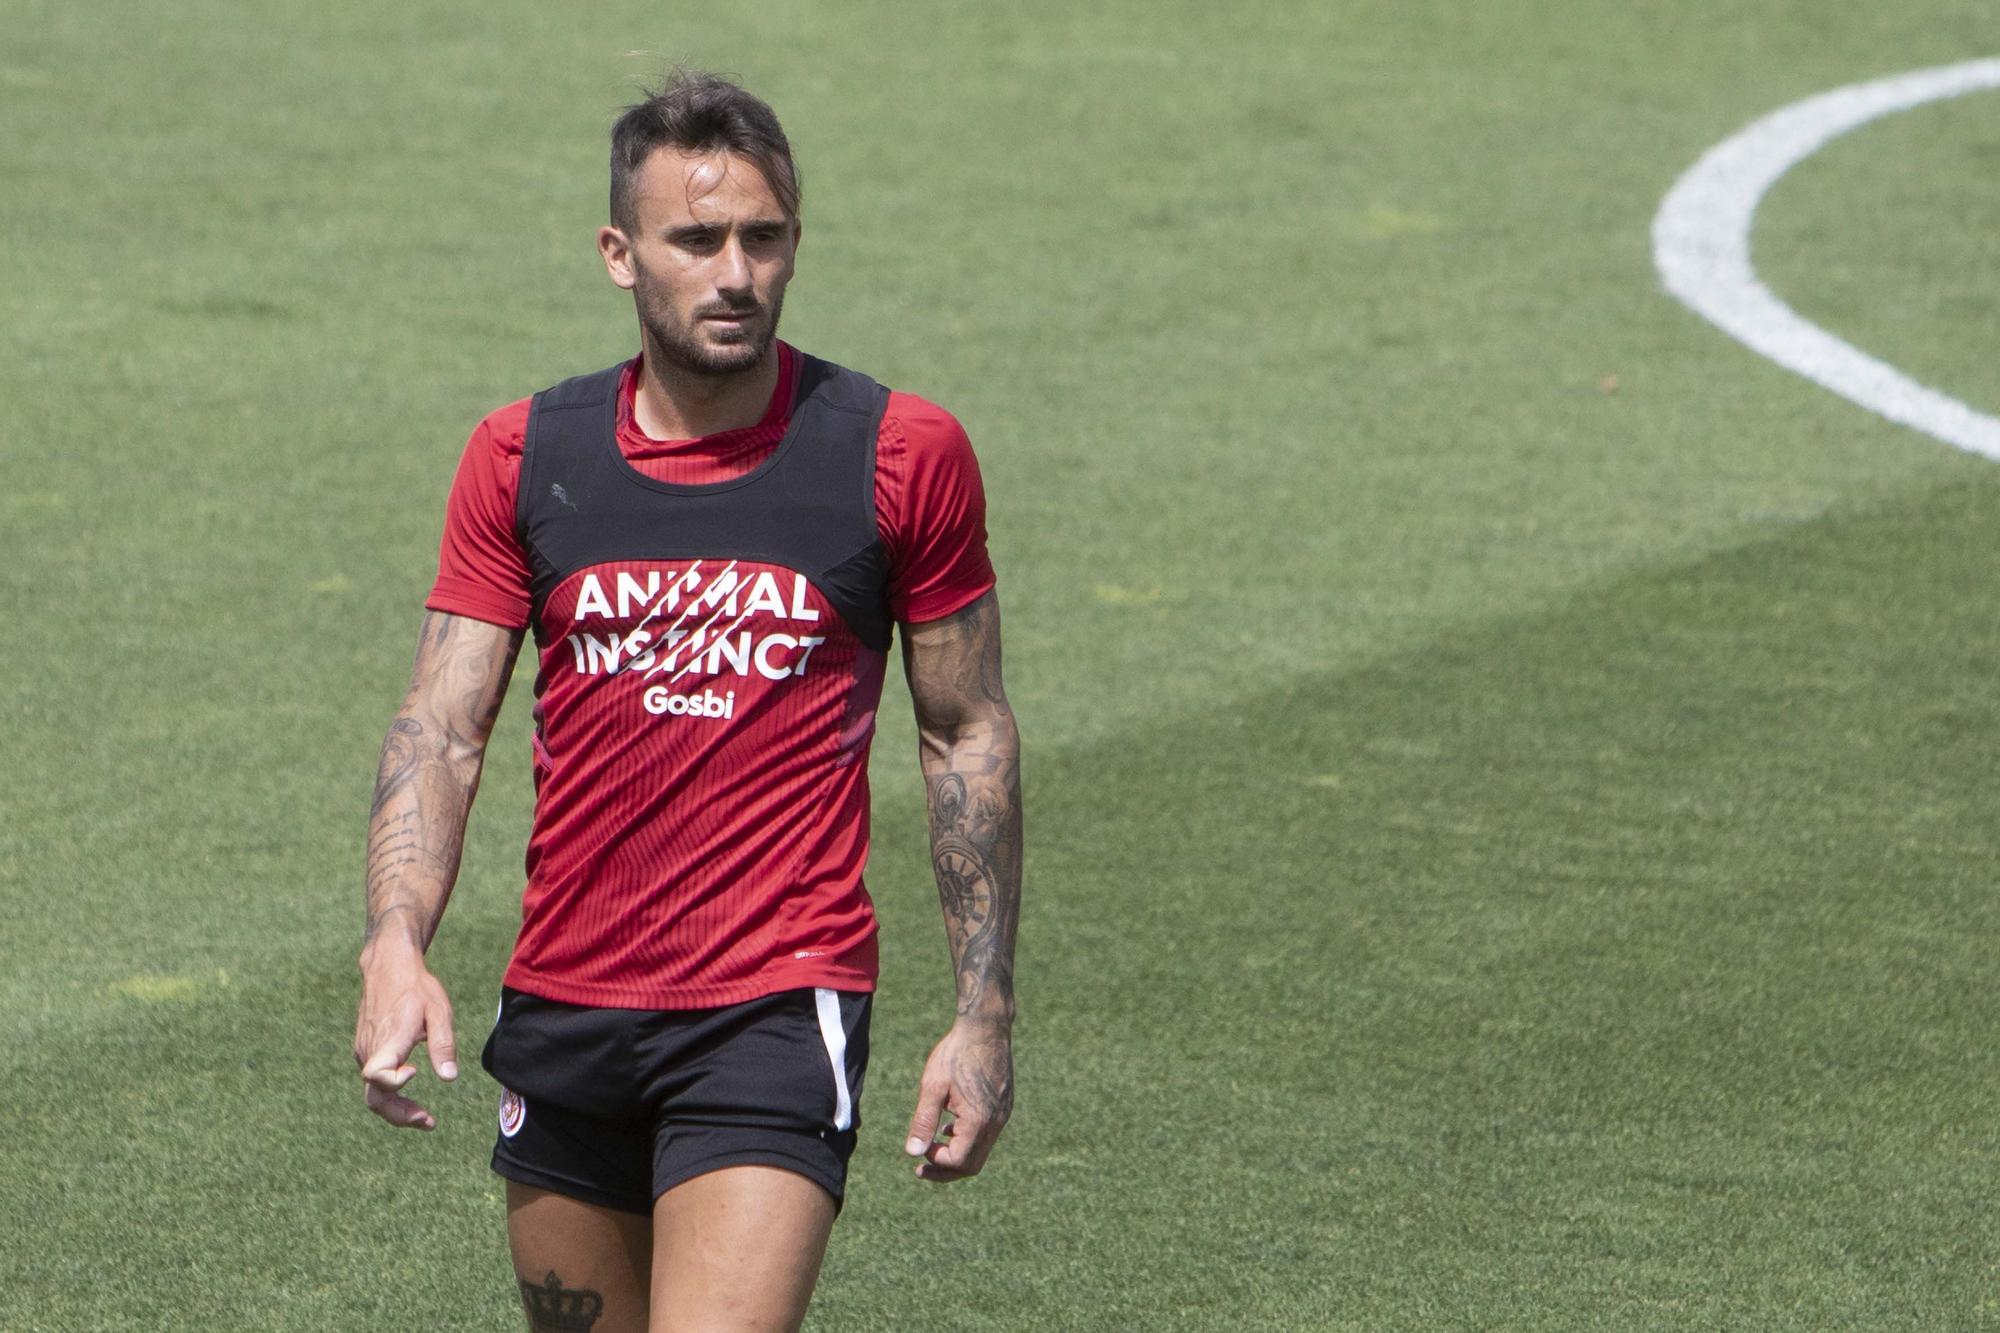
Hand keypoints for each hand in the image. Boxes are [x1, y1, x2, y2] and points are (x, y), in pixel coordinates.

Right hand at [353, 942, 457, 1130]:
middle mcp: (370, 1050)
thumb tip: (449, 1078)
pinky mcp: (365, 1050)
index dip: (393, 1083)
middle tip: (427, 1122)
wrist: (388, 968)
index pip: (376, 1075)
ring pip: (373, 1092)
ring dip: (396, 1108)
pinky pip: (374, 1080)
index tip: (414, 1072)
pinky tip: (410, 1088)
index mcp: (388, 1040)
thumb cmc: (417, 988)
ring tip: (424, 1116)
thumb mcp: (439, 1012)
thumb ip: (443, 1045)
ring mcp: (364, 1051)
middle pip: (373, 1098)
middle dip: (399, 1116)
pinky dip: (390, 1092)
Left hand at [904, 1017, 1012, 1181]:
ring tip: (933, 1145)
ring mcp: (1003, 1115)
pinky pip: (987, 1135)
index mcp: (978, 1120)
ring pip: (981, 1151)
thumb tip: (912, 1153)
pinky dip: (968, 1140)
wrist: (986, 1027)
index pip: (958, 1162)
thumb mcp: (932, 1086)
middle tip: (921, 1169)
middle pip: (972, 1164)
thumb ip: (923, 1122)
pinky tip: (950, 1126)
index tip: (919, 1150)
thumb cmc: (956, 1053)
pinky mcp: (1004, 1106)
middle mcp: (996, 1122)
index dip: (936, 1162)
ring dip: (957, 1154)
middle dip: (946, 1169)